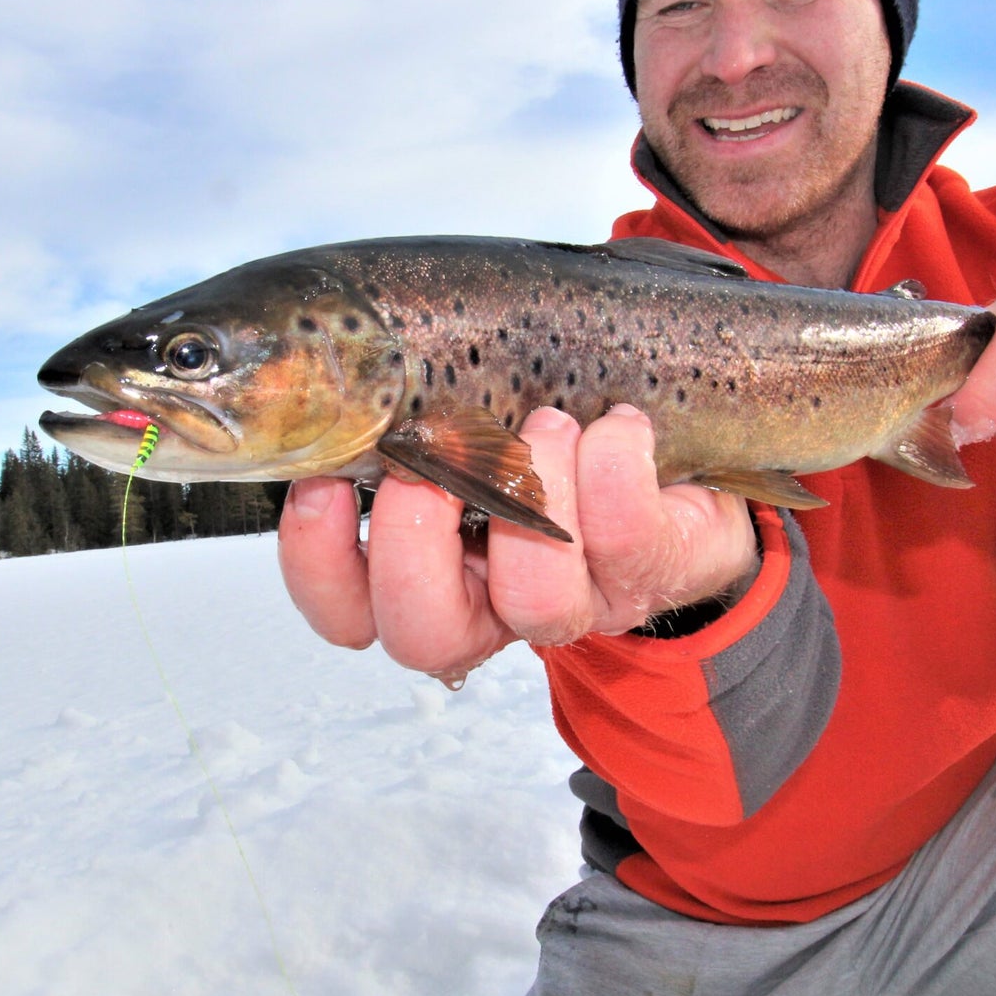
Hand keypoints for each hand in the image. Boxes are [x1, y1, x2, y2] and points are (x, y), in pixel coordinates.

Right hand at [277, 404, 758, 679]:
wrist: (676, 459)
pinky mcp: (649, 574)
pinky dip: (614, 467)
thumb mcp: (464, 412)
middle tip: (433, 458)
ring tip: (545, 423)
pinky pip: (627, 539)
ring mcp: (576, 601)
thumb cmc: (551, 432)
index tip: (324, 483)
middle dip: (415, 546)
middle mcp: (494, 605)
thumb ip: (402, 406)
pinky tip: (615, 423)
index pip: (348, 610)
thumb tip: (338, 359)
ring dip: (531, 493)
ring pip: (538, 603)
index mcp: (430, 570)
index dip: (319, 561)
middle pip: (425, 636)